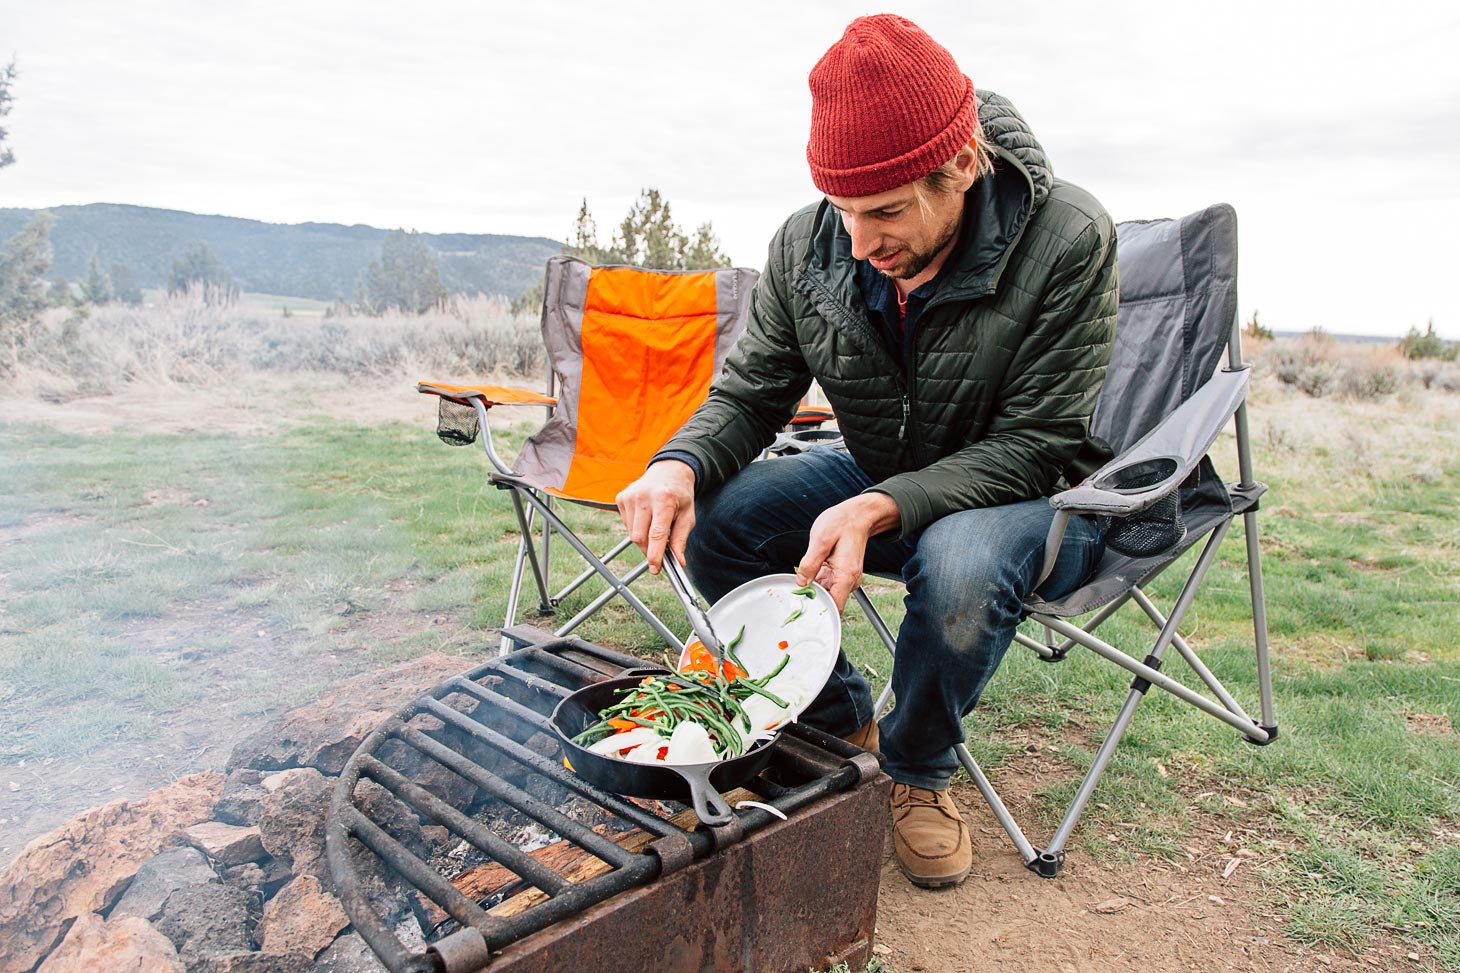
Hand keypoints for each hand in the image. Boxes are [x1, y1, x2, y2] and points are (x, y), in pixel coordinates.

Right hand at [616, 460, 696, 573]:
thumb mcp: (688, 515)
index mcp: (664, 500)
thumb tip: (678, 561)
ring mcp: (630, 496)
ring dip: (643, 539)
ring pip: (632, 533)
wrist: (668, 470)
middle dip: (648, 550)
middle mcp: (644, 497)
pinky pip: (626, 525)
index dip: (655, 555)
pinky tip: (646, 518)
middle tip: (659, 553)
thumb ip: (681, 539)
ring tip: (655, 528)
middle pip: (639, 537)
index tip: (656, 569)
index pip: (656, 534)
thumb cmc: (679, 494)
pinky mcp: (621, 498)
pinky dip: (636, 528)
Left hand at [795, 493, 900, 610]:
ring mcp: (846, 578)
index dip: (818, 610)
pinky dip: (818, 579)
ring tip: (806, 572)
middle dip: (812, 597)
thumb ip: (809, 563)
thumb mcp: (820, 540)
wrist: (858, 515)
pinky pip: (827, 583)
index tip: (803, 606)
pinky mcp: (842, 574)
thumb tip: (801, 581)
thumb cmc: (843, 523)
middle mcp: (849, 580)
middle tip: (798, 586)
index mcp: (846, 575)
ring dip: (814, 587)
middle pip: (829, 601)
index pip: (835, 607)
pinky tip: (813, 568)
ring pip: (826, 592)